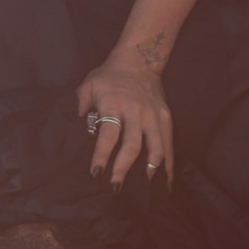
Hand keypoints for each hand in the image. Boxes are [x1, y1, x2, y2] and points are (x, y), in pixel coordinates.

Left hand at [77, 52, 174, 190]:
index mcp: (114, 103)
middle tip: (115, 187)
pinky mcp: (165, 117)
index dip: (102, 155)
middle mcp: (135, 110)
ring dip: (150, 169)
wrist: (138, 60)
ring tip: (143, 187)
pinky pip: (169, 143)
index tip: (96, 173)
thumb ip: (81, 107)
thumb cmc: (109, 76)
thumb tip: (78, 131)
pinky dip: (168, 163)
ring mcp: (153, 114)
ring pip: (156, 146)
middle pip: (132, 145)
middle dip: (123, 168)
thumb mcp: (89, 85)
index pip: (108, 133)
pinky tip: (167, 181)